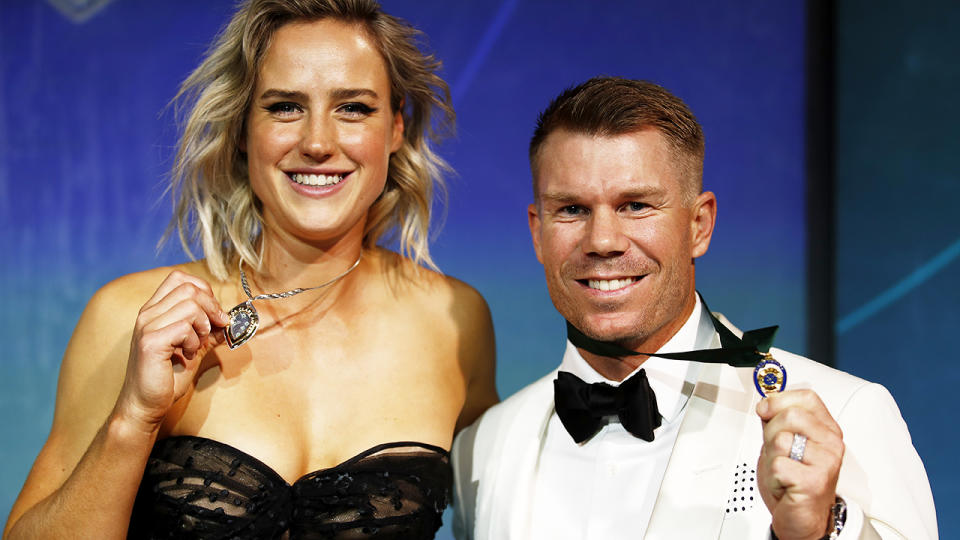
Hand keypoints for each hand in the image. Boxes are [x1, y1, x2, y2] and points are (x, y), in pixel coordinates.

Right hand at [114, 271, 228, 431]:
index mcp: (155, 310)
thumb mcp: (194, 347)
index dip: (204, 290)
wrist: (147, 405)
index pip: (180, 278)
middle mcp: (147, 313)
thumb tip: (231, 319)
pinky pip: (184, 327)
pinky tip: (188, 354)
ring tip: (197, 344)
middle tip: (214, 329)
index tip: (215, 313)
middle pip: (189, 288)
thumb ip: (209, 330)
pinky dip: (194, 340)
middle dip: (212, 307)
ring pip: (190, 305)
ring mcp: (147, 326)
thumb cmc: (168, 377)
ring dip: (203, 325)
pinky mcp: (150, 342)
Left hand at [756, 390, 843, 539]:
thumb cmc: (794, 480)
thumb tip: (765, 402)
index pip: (806, 398)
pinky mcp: (814, 481)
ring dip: (771, 457)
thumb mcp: (786, 443)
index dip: (779, 399)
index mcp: (826, 429)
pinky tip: (784, 484)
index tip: (765, 409)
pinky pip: (778, 465)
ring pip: (780, 440)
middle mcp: (831, 443)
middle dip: (770, 432)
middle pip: (790, 415)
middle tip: (776, 451)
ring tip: (783, 470)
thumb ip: (778, 421)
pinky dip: (773, 476)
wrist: (802, 518)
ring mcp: (826, 462)